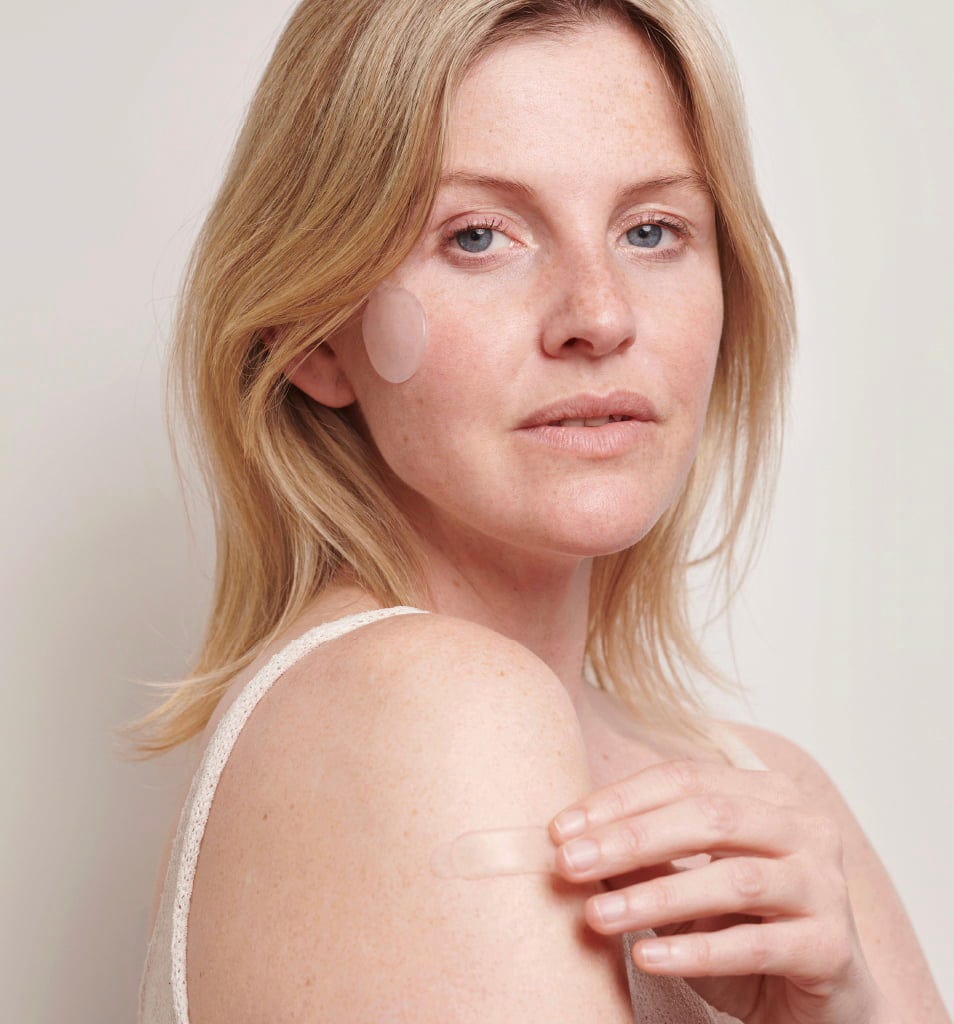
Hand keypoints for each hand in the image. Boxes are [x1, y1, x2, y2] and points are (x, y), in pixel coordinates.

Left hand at [547, 759, 886, 1023]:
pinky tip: (645, 956)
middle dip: (629, 839)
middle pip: (709, 818)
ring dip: (656, 896)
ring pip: (734, 879)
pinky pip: (757, 945)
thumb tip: (569, 842)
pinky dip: (696, 950)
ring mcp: (824, 885)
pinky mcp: (830, 946)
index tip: (559, 829)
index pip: (684, 779)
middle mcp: (804, 828)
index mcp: (768, 794)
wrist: (817, 1003)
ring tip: (596, 916)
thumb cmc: (744, 929)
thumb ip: (643, 858)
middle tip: (567, 864)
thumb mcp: (687, 886)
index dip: (619, 801)